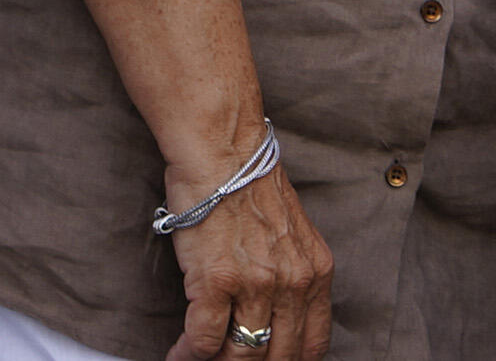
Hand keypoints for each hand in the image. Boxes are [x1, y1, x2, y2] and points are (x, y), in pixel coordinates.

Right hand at [164, 159, 333, 360]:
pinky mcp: (218, 283)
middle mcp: (293, 282)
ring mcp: (257, 284)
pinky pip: (204, 342)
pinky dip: (188, 354)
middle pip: (279, 356)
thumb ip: (293, 275)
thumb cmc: (251, 190)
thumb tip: (280, 317)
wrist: (225, 155)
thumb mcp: (292, 235)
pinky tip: (179, 354)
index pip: (314, 343)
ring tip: (200, 359)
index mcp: (316, 272)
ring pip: (241, 356)